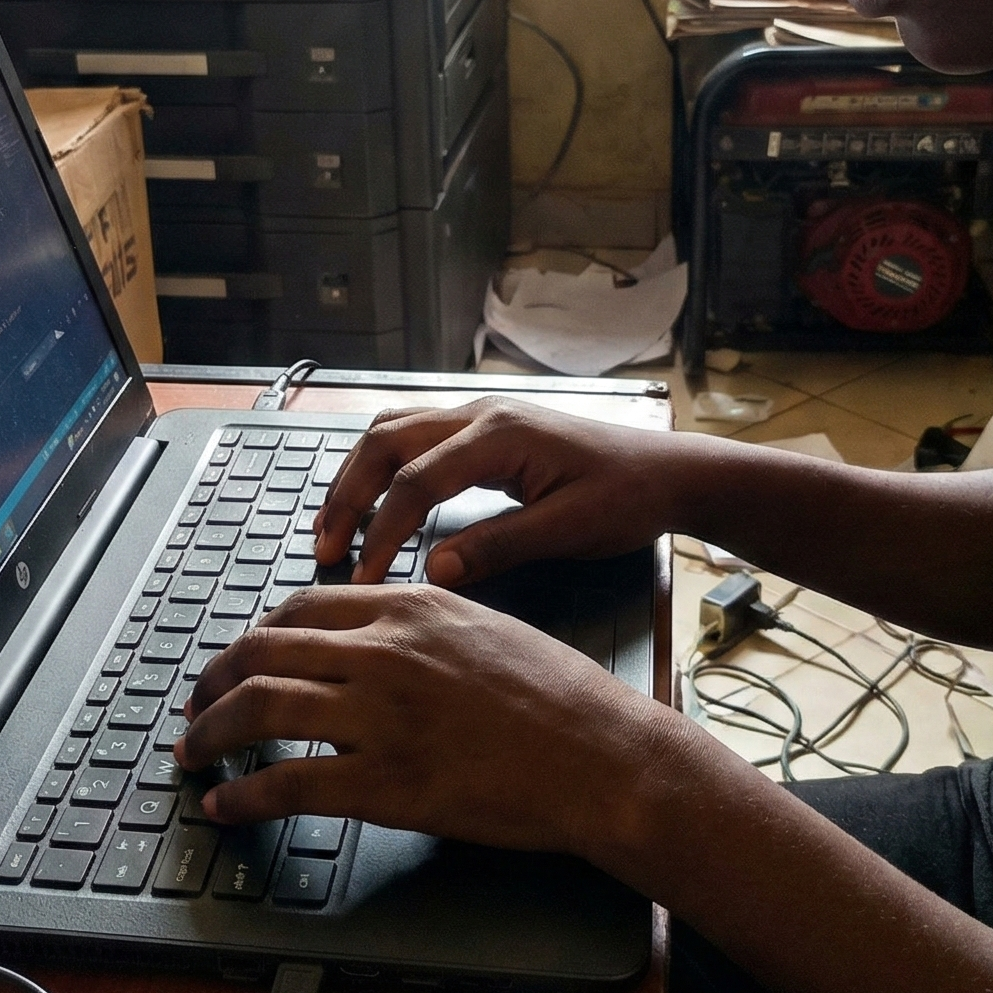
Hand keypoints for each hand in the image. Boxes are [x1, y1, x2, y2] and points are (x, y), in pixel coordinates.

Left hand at [174, 582, 669, 858]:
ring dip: (212, 733)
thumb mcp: (487, 627)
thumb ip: (423, 624)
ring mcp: (382, 716)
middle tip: (198, 706)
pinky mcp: (386, 782)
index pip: (301, 607)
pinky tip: (226, 805)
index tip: (240, 659)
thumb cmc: (561, 698)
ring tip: (194, 753)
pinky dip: (242, 796)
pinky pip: (286, 784)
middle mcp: (386, 651)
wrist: (603, 756)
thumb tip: (376, 636)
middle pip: (264, 650)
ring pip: (260, 708)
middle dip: (216, 681)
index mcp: (411, 606)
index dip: (255, 637)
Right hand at [313, 399, 689, 584]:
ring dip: (357, 477)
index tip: (362, 578)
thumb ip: (498, 547)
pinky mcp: (484, 430)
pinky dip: (382, 469)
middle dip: (348, 496)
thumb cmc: (627, 498)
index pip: (416, 482)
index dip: (382, 532)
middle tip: (324, 550)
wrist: (668, 471)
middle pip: (385, 442)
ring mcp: (480, 416)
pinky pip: (414, 437)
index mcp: (499, 434)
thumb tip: (432, 572)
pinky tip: (372, 501)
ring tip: (332, 527)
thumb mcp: (568, 530)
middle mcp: (480, 414)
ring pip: (392, 432)